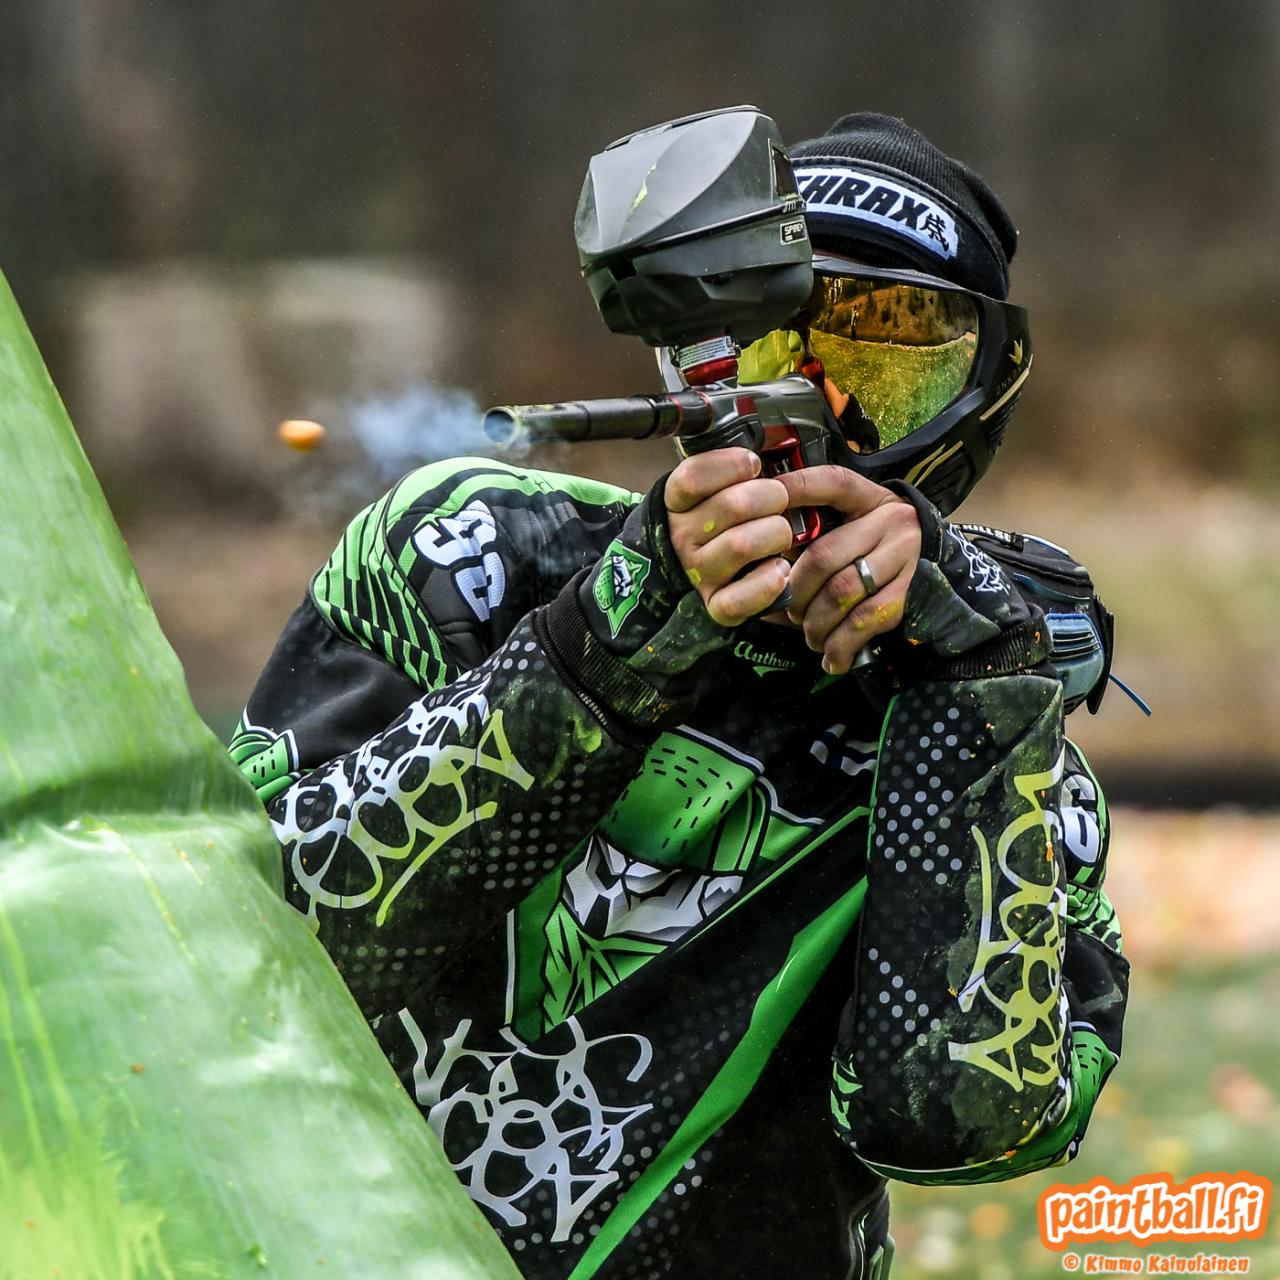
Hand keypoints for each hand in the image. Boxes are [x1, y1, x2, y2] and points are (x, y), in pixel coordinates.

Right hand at [665, 448, 791, 625]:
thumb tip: (761, 452)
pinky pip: (741, 598)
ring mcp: (699, 572)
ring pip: (742, 544)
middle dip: (771, 496)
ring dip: (776, 533)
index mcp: (678, 503)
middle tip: (779, 498)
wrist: (693, 570)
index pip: (693, 477)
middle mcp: (683, 538)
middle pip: (732, 506)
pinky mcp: (717, 605)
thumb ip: (729, 469)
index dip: (730, 465)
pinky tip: (780, 568)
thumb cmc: (716, 521)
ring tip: (781, 532)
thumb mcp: (712, 488)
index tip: (753, 463)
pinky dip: (768, 581)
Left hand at [776, 466, 921, 672]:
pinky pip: (864, 621)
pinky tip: (832, 657)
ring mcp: (905, 555)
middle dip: (796, 592)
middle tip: (790, 611)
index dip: (797, 488)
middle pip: (823, 555)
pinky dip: (841, 645)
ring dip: (815, 623)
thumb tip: (760, 560)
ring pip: (840, 593)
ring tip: (810, 635)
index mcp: (868, 498)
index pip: (831, 482)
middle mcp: (891, 520)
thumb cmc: (878, 550)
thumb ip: (817, 534)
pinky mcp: (912, 592)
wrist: (938, 571)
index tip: (768, 499)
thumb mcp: (856, 526)